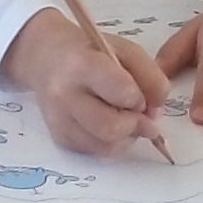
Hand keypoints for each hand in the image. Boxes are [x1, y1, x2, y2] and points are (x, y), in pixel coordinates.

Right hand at [0, 4, 173, 156]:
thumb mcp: (126, 50)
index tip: (140, 95)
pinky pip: (96, 152)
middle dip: (136, 125)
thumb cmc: (92, 52)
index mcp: (82, 65)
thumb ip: (150, 78)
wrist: (47, 58)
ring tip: (127, 119)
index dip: (140, 98)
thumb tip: (154, 113)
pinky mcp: (60, 137)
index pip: (122, 92)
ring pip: (106, 146)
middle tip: (142, 117)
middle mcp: (65, 94)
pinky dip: (112, 143)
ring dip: (127, 137)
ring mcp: (60, 119)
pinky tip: (110, 125)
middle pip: (111, 127)